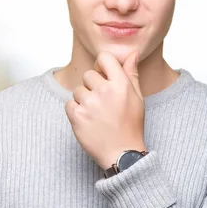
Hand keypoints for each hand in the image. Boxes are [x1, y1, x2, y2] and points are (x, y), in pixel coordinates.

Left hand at [65, 50, 145, 169]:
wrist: (122, 153)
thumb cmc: (131, 126)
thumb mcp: (137, 98)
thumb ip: (131, 74)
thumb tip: (132, 54)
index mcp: (121, 84)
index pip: (104, 57)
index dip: (101, 65)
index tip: (103, 75)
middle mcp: (105, 91)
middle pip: (88, 75)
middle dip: (93, 86)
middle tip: (102, 103)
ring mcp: (89, 103)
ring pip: (78, 90)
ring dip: (84, 100)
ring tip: (96, 114)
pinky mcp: (77, 116)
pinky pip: (69, 104)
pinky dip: (75, 111)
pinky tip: (88, 120)